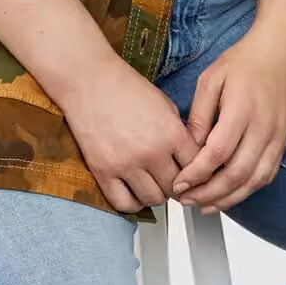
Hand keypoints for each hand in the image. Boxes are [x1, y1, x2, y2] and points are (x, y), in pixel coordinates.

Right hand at [58, 54, 206, 213]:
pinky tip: (134, 193)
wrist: (89, 81)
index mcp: (171, 133)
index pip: (196, 167)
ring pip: (153, 199)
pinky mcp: (103, 172)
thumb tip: (189, 158)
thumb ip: (179, 133)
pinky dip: (133, 203)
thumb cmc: (125, 88)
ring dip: (156, 195)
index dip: (196, 172)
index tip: (192, 174)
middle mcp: (151, 152)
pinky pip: (124, 203)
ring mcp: (126, 164)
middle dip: (177, 186)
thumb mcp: (165, 105)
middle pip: (176, 188)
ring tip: (152, 185)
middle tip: (171, 181)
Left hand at [168, 29, 285, 212]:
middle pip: (236, 173)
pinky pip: (267, 175)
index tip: (180, 183)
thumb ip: (199, 115)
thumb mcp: (211, 79)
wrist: (281, 53)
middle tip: (187, 199)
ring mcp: (277, 137)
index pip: (218, 152)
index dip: (197, 174)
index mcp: (242, 109)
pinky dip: (247, 191)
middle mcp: (263, 127)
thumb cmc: (245, 62)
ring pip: (254, 180)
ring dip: (228, 198)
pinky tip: (229, 195)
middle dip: (208, 193)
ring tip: (205, 205)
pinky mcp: (283, 143)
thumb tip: (189, 148)